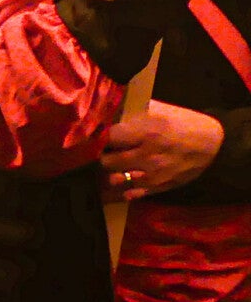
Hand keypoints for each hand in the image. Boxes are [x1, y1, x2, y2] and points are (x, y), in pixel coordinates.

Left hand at [101, 98, 223, 199]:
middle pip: (107, 161)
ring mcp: (154, 174)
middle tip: (91, 152)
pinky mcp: (161, 186)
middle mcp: (148, 156)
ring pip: (118, 179)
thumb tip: (105, 109)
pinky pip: (135, 193)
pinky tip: (117, 184)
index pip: (108, 138)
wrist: (214, 144)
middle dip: (97, 156)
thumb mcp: (157, 109)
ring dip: (107, 174)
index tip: (88, 135)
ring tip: (102, 167)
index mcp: (146, 132)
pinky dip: (123, 190)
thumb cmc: (182, 122)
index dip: (95, 137)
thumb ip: (131, 112)